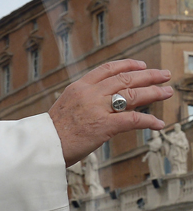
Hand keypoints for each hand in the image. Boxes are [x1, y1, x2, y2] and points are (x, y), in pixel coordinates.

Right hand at [49, 59, 171, 165]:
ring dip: (153, 93)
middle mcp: (89, 94)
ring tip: (167, 92)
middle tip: (164, 75)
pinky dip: (148, 121)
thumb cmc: (53, 131)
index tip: (141, 65)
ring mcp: (97, 109)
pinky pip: (132, 120)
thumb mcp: (65, 106)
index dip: (127, 65)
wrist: (43, 145)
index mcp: (79, 87)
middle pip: (125, 79)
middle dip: (149, 75)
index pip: (107, 69)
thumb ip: (83, 101)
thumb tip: (100, 102)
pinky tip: (159, 123)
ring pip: (132, 95)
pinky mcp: (104, 126)